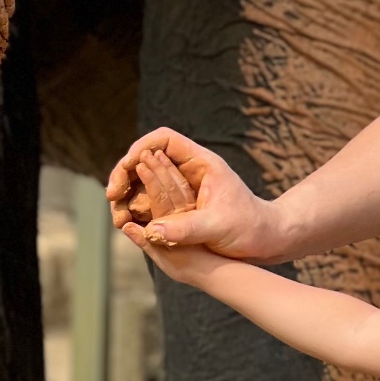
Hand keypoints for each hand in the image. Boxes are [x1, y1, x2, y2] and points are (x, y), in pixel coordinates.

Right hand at [108, 126, 287, 259]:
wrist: (266, 241)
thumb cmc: (251, 227)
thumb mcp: (220, 227)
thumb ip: (187, 228)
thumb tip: (152, 232)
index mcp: (201, 163)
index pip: (164, 140)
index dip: (141, 148)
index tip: (126, 168)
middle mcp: (188, 171)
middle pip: (147, 158)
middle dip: (125, 173)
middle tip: (112, 195)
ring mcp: (182, 189)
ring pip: (144, 181)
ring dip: (127, 194)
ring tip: (117, 215)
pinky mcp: (179, 207)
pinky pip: (150, 201)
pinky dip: (135, 209)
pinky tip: (126, 223)